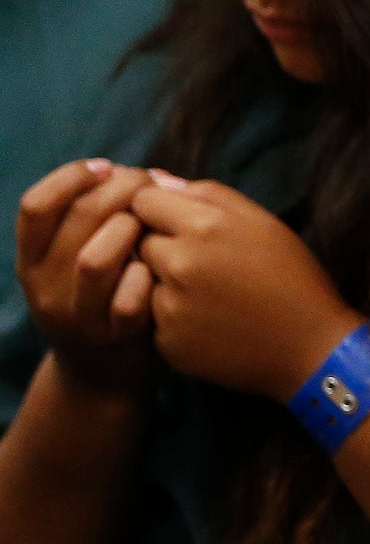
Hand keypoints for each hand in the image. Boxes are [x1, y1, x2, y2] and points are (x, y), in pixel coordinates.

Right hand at [16, 159, 159, 389]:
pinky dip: (149, 276)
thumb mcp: (82, 260)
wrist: (105, 376)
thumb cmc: (108, 298)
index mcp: (33, 261)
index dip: (72, 177)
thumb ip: (95, 222)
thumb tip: (144, 173)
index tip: (107, 166)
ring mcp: (76, 315)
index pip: (36, 206)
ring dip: (132, 231)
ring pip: (95, 260)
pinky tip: (163, 266)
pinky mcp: (112, 338)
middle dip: (120, 190)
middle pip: (75, 220)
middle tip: (151, 183)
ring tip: (154, 224)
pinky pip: (129, 300)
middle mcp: (44, 287)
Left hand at [131, 173, 360, 402]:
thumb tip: (159, 179)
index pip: (143, 199)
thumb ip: (209, 194)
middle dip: (160, 244)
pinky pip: (151, 316)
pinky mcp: (166, 340)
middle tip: (201, 262)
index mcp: (205, 225)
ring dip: (163, 281)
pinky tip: (207, 320)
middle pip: (138, 239)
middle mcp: (179, 262)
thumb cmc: (293, 277)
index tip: (179, 222)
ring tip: (206, 293)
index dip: (158, 208)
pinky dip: (172, 315)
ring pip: (141, 278)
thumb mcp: (264, 222)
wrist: (310, 347)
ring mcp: (169, 305)